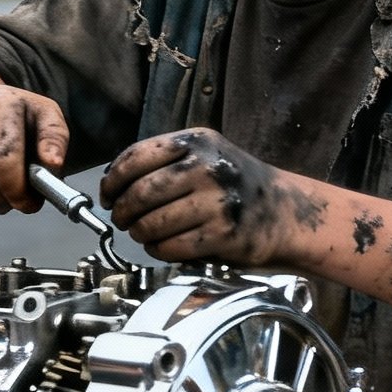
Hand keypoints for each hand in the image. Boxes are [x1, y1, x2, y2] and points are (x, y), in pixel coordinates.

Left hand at [101, 129, 324, 266]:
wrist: (284, 211)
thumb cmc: (234, 183)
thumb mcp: (204, 154)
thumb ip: (164, 161)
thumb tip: (112, 179)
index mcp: (196, 142)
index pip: (137, 156)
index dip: (112, 179)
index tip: (107, 194)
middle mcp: (207, 167)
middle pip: (141, 192)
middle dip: (121, 211)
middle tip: (121, 219)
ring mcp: (217, 202)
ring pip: (153, 223)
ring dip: (139, 233)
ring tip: (141, 233)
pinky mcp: (223, 234)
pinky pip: (172, 246)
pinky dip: (158, 250)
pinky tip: (160, 246)